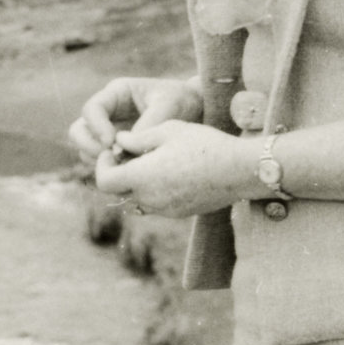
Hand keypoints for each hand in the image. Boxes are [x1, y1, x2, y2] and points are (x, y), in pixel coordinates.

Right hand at [67, 74, 202, 165]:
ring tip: (121, 168)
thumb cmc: (184, 102)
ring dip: (97, 162)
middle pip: (78, 130)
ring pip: (85, 150)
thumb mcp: (170, 107)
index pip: (92, 109)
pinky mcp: (116, 151)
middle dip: (89, 147)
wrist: (197, 113)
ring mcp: (109, 133)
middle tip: (111, 159)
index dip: (96, 127)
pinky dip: (109, 171)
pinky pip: (101, 163)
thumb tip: (126, 149)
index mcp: (117, 94)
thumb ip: (148, 125)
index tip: (112, 143)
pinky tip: (127, 175)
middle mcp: (108, 113)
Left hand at [90, 116, 258, 217]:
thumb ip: (138, 137)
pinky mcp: (179, 214)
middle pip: (119, 192)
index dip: (103, 165)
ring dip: (137, 183)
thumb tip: (119, 140)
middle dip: (119, 173)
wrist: (240, 170)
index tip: (112, 151)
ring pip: (137, 199)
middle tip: (130, 154)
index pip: (104, 181)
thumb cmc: (205, 144)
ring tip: (152, 161)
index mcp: (143, 177)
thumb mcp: (169, 130)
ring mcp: (165, 210)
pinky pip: (156, 205)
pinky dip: (154, 191)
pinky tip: (171, 172)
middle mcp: (150, 199)